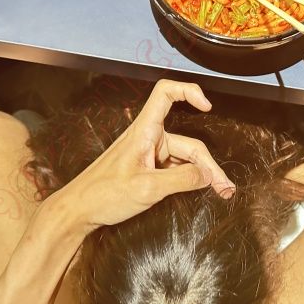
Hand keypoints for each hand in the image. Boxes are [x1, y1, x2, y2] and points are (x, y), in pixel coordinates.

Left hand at [45, 80, 235, 235]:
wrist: (79, 211)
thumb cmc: (104, 194)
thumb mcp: (147, 188)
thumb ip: (181, 180)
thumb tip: (207, 176)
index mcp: (144, 131)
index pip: (166, 93)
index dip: (189, 92)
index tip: (207, 107)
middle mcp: (148, 138)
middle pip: (188, 142)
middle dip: (209, 164)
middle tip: (224, 187)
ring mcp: (149, 154)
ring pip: (185, 158)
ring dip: (203, 174)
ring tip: (220, 192)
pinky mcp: (148, 168)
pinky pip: (175, 168)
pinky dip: (190, 179)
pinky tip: (201, 191)